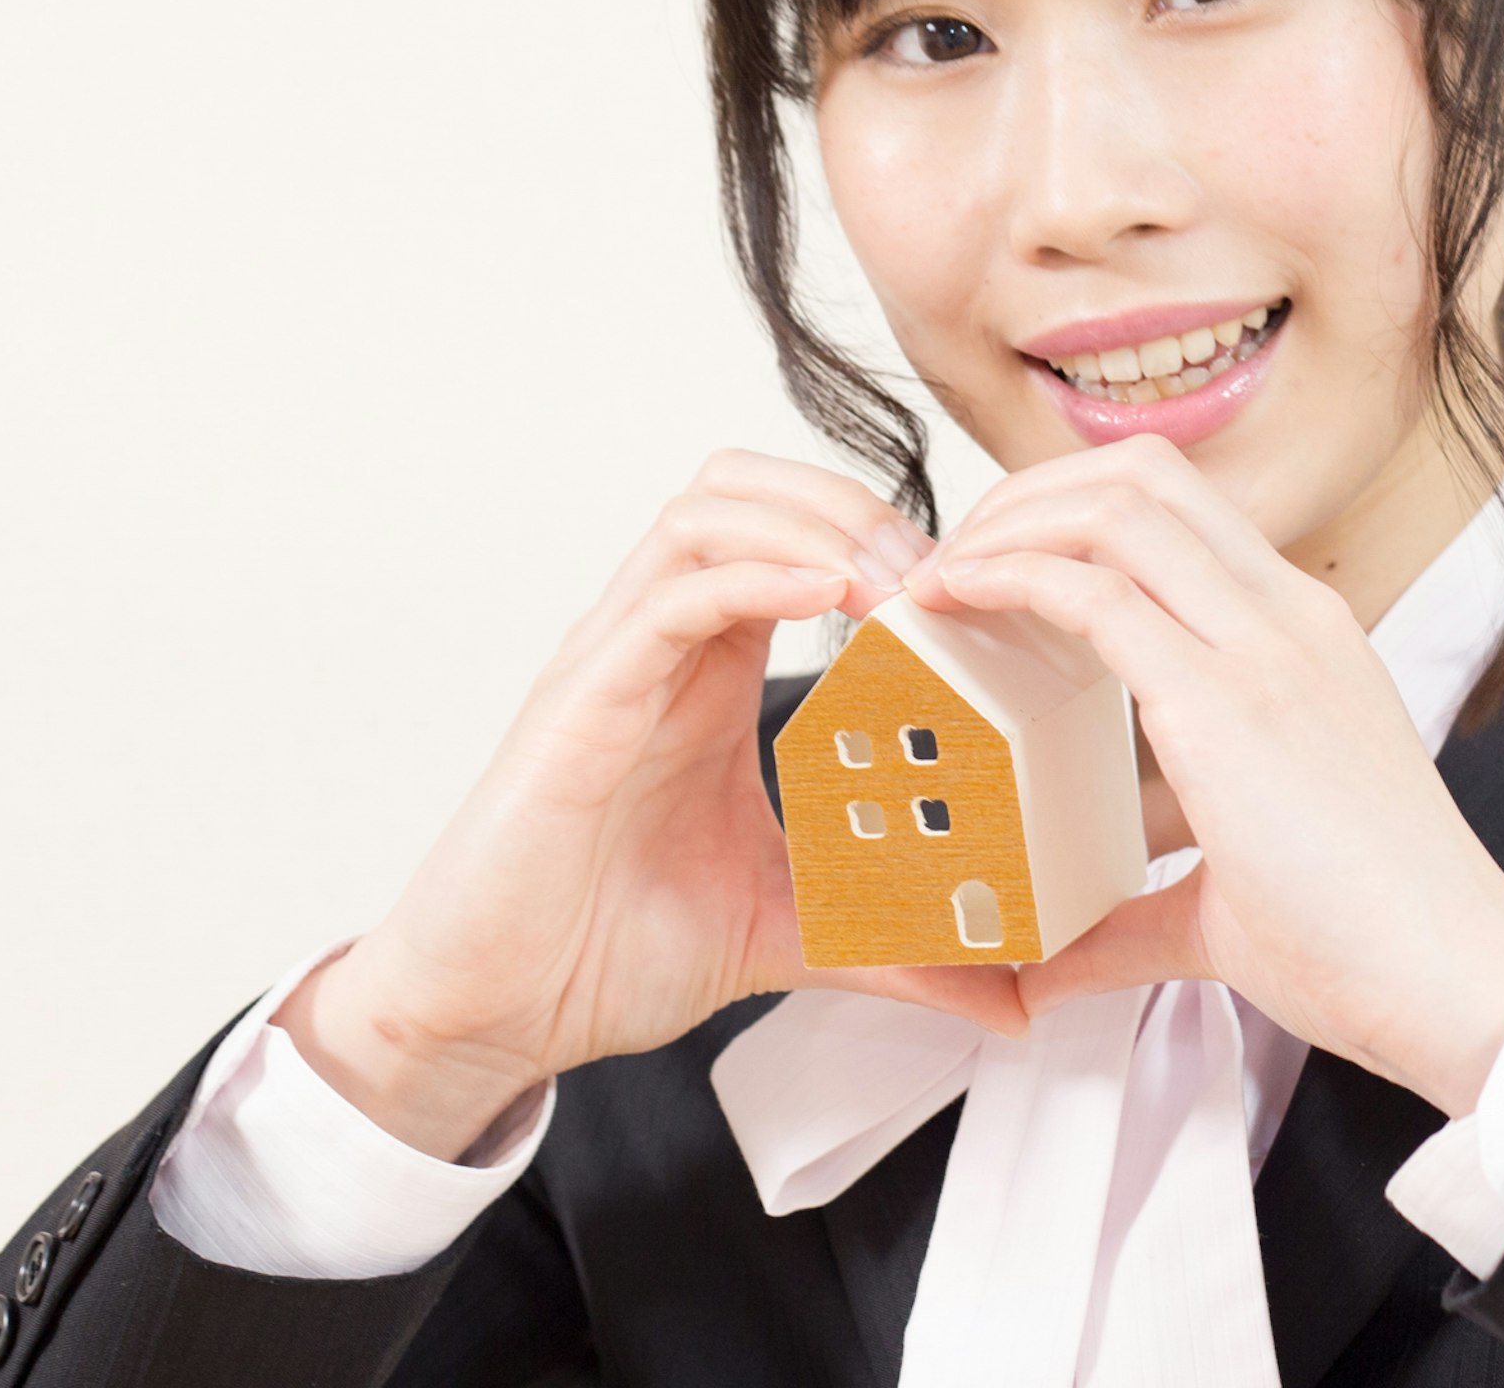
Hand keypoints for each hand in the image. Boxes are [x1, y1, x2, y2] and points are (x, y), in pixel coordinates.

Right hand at [278, 452, 1033, 1160]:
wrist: (492, 1014)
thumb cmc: (608, 951)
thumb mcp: (792, 933)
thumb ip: (898, 948)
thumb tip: (1011, 999)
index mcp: (708, 672)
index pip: (792, 536)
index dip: (883, 537)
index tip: (969, 593)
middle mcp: (657, 645)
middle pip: (748, 489)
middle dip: (854, 505)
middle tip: (939, 577)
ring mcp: (613, 664)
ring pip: (706, 513)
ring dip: (814, 524)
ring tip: (894, 585)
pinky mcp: (579, 705)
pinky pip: (666, 597)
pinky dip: (754, 578)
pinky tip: (829, 602)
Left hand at [906, 436, 1503, 1118]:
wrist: (1462, 981)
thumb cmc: (1375, 940)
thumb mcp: (1234, 895)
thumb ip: (1135, 916)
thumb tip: (1044, 967)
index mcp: (1304, 637)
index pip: (1181, 509)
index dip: (1074, 512)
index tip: (997, 571)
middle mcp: (1289, 617)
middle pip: (1143, 472)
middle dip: (1027, 494)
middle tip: (956, 562)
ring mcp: (1265, 649)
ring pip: (1116, 504)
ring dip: (1008, 523)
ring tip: (943, 579)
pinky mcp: (1226, 704)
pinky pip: (1096, 592)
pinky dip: (1010, 579)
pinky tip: (957, 608)